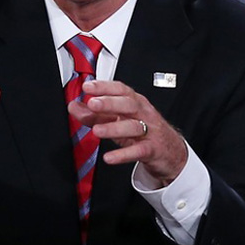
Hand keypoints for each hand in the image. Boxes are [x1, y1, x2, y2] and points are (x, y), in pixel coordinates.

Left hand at [68, 80, 186, 186]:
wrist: (171, 151)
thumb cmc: (142, 130)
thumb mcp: (117, 120)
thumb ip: (94, 114)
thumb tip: (73, 106)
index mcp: (134, 102)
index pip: (120, 90)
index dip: (104, 87)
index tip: (87, 86)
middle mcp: (143, 113)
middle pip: (128, 104)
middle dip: (109, 103)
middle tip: (92, 104)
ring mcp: (150, 131)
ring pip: (133, 126)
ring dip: (113, 128)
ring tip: (97, 131)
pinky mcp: (153, 150)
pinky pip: (138, 151)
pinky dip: (123, 154)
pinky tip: (109, 157)